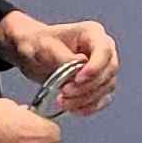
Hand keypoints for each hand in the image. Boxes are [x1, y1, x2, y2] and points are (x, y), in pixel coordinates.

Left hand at [3, 17, 121, 114]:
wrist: (33, 53)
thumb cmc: (38, 44)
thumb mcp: (44, 46)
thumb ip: (63, 57)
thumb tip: (79, 70)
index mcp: (92, 33)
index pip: (104, 51)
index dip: (95, 67)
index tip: (78, 79)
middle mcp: (103, 50)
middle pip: (109, 71)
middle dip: (88, 86)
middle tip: (65, 91)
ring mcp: (103, 67)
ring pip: (106, 87)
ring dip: (86, 99)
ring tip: (62, 101)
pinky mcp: (98, 84)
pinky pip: (102, 98)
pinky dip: (89, 106)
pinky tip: (73, 109)